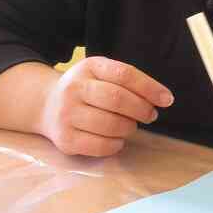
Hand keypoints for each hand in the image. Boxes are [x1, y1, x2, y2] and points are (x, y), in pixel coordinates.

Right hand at [38, 56, 173, 156]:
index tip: (167, 99)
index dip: (150, 87)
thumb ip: (128, 81)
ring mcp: (66, 114)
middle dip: (142, 110)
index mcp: (89, 67)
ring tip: (130, 125)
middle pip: (117, 99)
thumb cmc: (86, 90)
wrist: (46, 104)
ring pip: (111, 124)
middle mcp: (74, 88)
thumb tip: (163, 98)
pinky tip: (117, 139)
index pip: (124, 74)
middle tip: (150, 115)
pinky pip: (100, 145)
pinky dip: (116, 144)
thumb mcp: (102, 74)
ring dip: (129, 128)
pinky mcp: (65, 139)